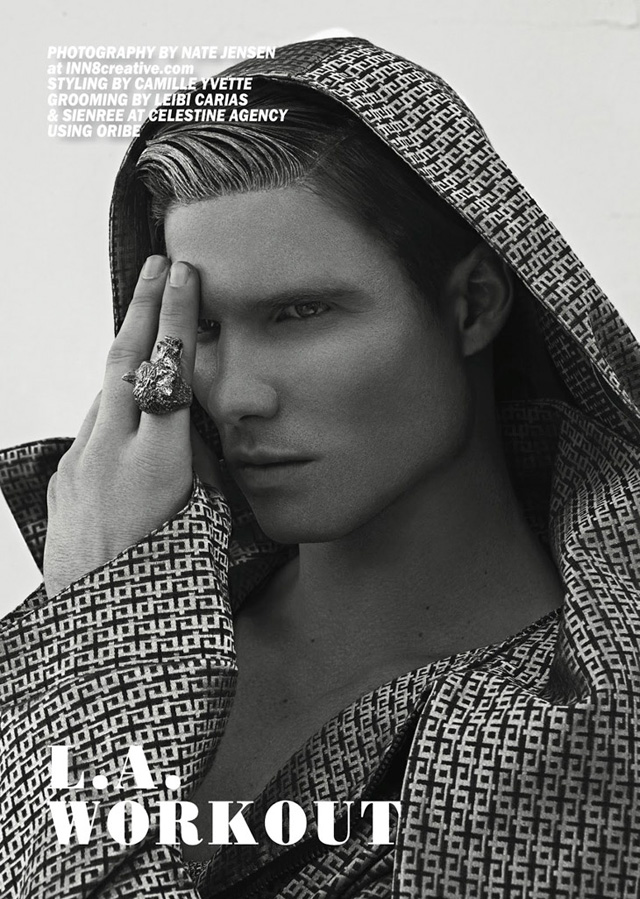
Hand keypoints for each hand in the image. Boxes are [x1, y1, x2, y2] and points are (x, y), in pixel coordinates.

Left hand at [43, 255, 221, 597]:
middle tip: (157, 266)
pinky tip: (130, 412)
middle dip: (143, 308)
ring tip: (148, 326)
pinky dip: (113, 410)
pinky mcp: (63, 482)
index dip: (177, 320)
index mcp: (156, 466)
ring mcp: (78, 467)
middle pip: (124, 362)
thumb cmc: (159, 593)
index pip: (169, 373)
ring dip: (128, 357)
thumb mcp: (205, 527)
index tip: (183, 278)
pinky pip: (92, 430)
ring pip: (105, 395)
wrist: (97, 636)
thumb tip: (196, 437)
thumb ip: (200, 472)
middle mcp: (109, 456)